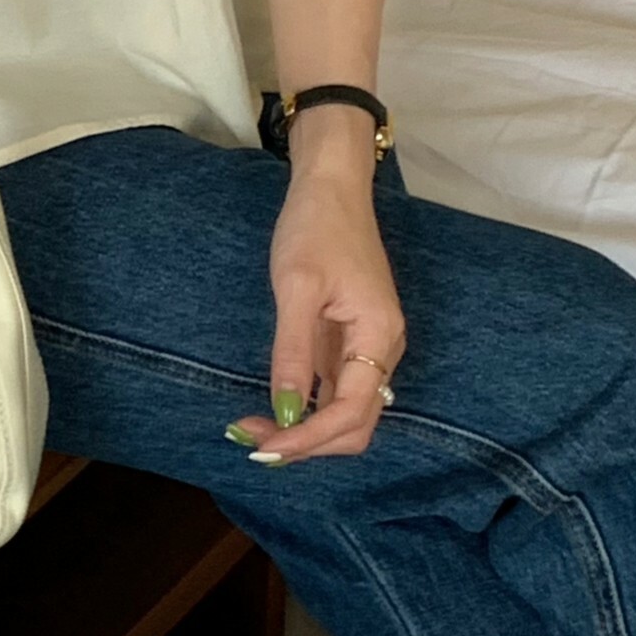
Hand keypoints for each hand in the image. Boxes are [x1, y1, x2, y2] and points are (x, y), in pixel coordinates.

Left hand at [231, 124, 405, 462]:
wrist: (332, 188)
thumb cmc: (316, 227)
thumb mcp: (297, 287)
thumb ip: (293, 351)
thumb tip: (285, 409)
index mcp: (379, 335)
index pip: (352, 413)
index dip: (310, 439)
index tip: (267, 447)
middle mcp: (383, 349)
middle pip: (355, 425)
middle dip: (307, 443)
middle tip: (253, 441)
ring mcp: (368, 347)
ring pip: (344, 413)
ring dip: (304, 430)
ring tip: (253, 427)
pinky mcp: (350, 342)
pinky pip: (334, 391)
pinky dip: (304, 408)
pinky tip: (272, 407)